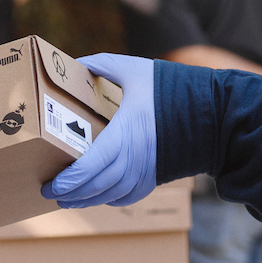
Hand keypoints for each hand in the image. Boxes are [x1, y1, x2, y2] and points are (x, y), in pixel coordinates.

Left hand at [40, 53, 156, 207]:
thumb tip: (75, 62)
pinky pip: (129, 195)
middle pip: (96, 186)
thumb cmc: (169, 89)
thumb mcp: (134, 69)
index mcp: (124, 134)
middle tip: (50, 193)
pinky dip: (111, 199)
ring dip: (87, 200)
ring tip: (68, 201)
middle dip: (71, 194)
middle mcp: (134, 158)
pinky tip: (99, 198)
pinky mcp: (155, 176)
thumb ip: (102, 64)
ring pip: (110, 195)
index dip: (69, 181)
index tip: (52, 185)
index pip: (90, 166)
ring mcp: (146, 170)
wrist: (211, 111)